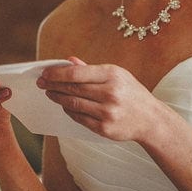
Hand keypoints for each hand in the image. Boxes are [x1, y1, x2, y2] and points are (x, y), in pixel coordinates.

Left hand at [37, 57, 160, 141]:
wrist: (151, 119)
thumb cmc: (131, 93)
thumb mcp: (117, 74)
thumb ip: (91, 69)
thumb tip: (68, 61)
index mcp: (112, 76)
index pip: (76, 74)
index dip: (57, 73)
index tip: (45, 73)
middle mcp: (110, 94)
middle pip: (72, 89)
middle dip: (53, 85)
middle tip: (41, 83)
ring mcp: (107, 113)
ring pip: (73, 104)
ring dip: (57, 98)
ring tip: (50, 93)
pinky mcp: (104, 129)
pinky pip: (79, 118)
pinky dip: (69, 110)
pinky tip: (64, 104)